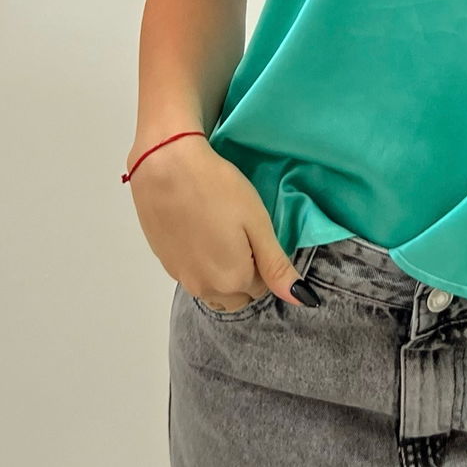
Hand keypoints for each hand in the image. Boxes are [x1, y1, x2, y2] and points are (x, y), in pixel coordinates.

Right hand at [126, 136, 315, 309]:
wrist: (165, 167)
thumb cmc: (218, 189)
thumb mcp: (257, 224)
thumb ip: (277, 266)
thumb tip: (302, 299)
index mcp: (232, 280)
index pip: (262, 289)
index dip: (264, 265)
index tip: (257, 237)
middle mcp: (205, 288)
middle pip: (237, 296)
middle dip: (245, 276)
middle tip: (242, 238)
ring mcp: (181, 278)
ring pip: (213, 290)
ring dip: (222, 274)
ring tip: (222, 234)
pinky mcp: (165, 264)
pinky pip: (193, 277)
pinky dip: (202, 265)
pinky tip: (201, 233)